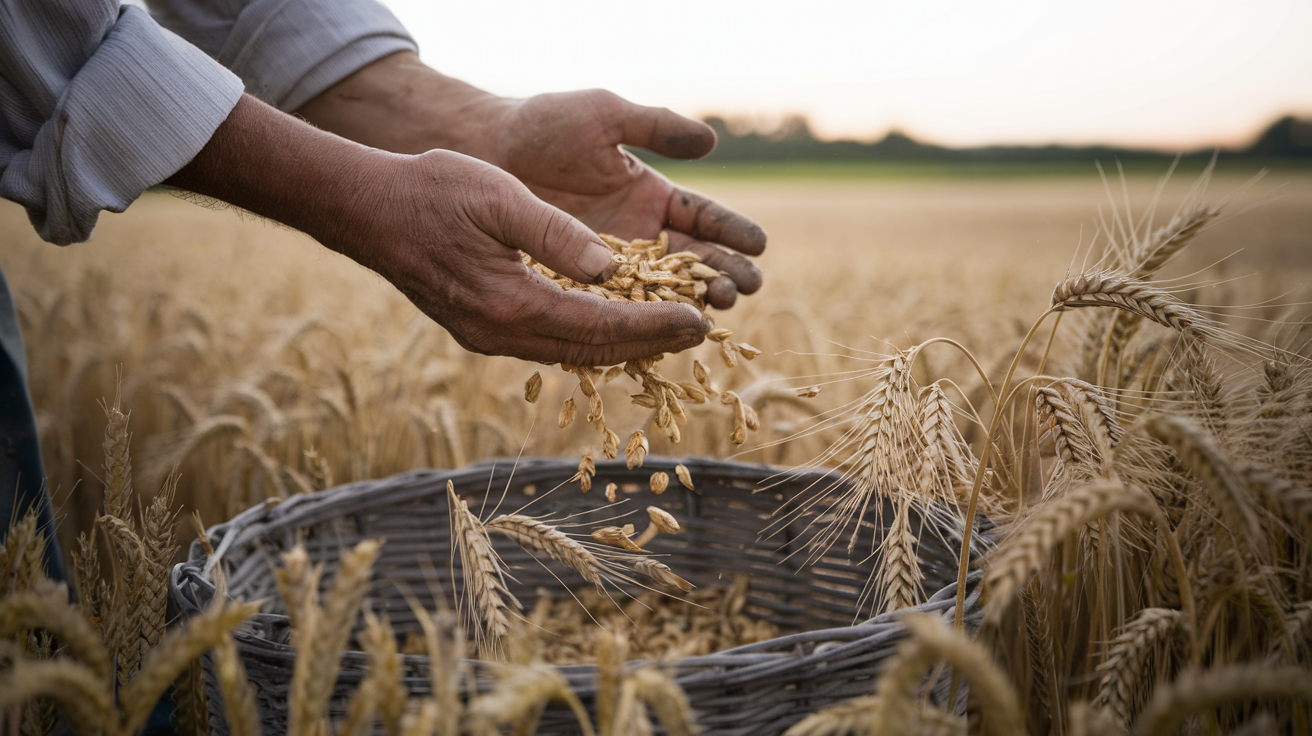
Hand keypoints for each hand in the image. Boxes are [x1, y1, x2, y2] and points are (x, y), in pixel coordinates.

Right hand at [294, 53, 766, 307]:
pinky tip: (610, 327)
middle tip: (698, 333)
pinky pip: (547, 345)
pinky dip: (586, 340)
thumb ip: (555, 235)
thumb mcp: (498, 198)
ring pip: (570, 354)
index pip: (600, 327)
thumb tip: (609, 267)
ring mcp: (486, 338)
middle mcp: (499, 334)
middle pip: (592, 352)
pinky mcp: (479, 330)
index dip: (654, 327)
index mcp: (511, 303)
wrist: (365, 210)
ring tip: (666, 334)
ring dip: (620, 347)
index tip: (699, 322)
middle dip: (648, 344)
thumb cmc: (430, 191)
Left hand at [490, 90, 766, 308]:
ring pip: (660, 293)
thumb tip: (709, 141)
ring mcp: (609, 264)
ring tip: (714, 311)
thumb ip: (654, 126)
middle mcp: (639, 236)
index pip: (705, 218)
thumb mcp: (603, 116)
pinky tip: (660, 335)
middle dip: (723, 276)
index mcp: (653, 196)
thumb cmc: (543, 126)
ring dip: (690, 303)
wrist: (481, 150)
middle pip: (693, 264)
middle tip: (744, 289)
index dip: (733, 231)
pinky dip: (638, 324)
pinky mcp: (577, 284)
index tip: (760, 245)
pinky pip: (614, 309)